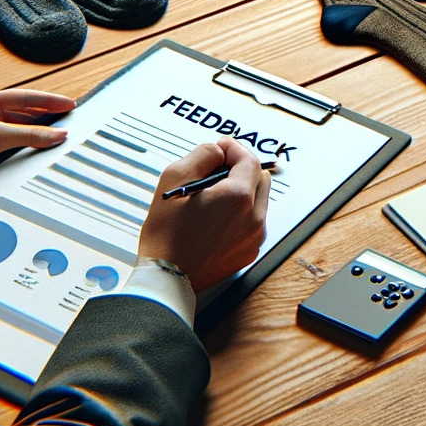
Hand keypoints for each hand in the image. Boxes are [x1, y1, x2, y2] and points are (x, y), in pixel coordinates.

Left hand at [0, 86, 71, 204]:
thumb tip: (55, 135)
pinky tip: (33, 147)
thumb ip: (29, 136)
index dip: (51, 102)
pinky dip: (21, 142)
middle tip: (69, 119)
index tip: (70, 104)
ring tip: (56, 135)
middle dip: (45, 116)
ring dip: (34, 131)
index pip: (26, 97)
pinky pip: (6, 139)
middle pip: (22, 111)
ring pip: (15, 126)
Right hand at [137, 138, 269, 292]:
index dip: (234, 149)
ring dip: (240, 193)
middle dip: (240, 169)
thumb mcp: (174, 178)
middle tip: (215, 172)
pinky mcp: (249, 252)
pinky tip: (214, 219)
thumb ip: (202, 155)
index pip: (250, 160)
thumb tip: (219, 151)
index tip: (221, 148)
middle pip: (260, 179)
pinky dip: (239, 215)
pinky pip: (252, 223)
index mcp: (238, 197)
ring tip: (210, 199)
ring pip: (257, 201)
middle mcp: (253, 218)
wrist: (166, 278)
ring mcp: (254, 238)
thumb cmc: (166, 234)